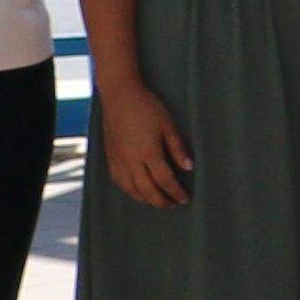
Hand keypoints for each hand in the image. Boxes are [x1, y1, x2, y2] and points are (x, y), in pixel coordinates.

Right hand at [93, 80, 193, 207]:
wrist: (119, 95)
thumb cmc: (147, 107)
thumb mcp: (168, 125)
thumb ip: (178, 149)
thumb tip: (189, 168)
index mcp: (148, 152)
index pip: (164, 180)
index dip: (176, 192)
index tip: (185, 199)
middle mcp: (131, 160)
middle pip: (147, 190)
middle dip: (161, 201)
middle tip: (173, 204)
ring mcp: (118, 159)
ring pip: (130, 189)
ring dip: (145, 199)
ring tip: (158, 201)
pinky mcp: (110, 156)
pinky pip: (118, 181)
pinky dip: (129, 191)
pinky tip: (137, 191)